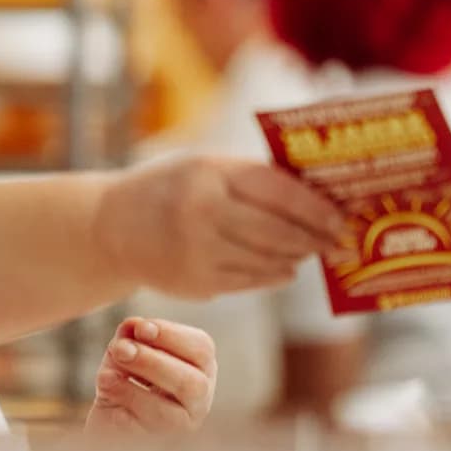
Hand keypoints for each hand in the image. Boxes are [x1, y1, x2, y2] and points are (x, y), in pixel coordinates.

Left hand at [89, 317, 215, 441]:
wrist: (106, 434)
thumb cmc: (122, 387)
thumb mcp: (123, 357)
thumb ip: (129, 339)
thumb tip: (132, 325)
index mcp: (199, 371)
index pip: (202, 349)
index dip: (171, 335)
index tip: (139, 328)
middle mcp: (198, 402)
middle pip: (192, 381)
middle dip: (153, 361)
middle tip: (120, 350)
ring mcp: (181, 429)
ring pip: (170, 411)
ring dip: (134, 386)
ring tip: (104, 377)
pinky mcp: (157, 450)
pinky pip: (145, 429)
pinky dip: (122, 408)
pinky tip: (107, 397)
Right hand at [98, 156, 345, 298]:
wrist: (110, 227)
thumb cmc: (168, 189)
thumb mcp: (204, 167)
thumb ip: (252, 178)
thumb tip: (316, 199)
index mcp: (209, 174)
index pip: (279, 191)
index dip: (316, 207)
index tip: (341, 217)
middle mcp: (202, 213)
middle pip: (278, 231)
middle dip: (315, 240)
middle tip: (339, 244)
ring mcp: (198, 252)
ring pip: (267, 261)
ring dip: (295, 259)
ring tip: (311, 254)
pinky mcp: (195, 283)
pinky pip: (248, 281)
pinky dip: (272, 276)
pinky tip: (283, 269)